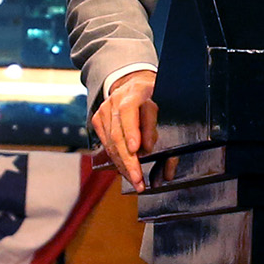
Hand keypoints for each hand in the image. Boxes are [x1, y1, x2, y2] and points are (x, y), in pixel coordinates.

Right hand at [89, 69, 157, 190]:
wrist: (133, 83)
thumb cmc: (154, 98)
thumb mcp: (165, 108)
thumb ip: (163, 136)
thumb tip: (166, 169)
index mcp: (138, 90)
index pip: (130, 109)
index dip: (132, 130)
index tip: (137, 150)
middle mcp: (118, 98)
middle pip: (118, 132)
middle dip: (129, 160)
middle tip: (139, 179)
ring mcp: (105, 108)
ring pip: (111, 141)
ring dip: (123, 164)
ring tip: (135, 181)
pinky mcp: (98, 118)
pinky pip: (106, 143)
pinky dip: (116, 159)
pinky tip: (125, 170)